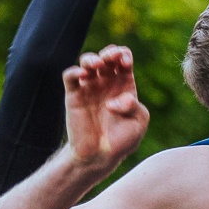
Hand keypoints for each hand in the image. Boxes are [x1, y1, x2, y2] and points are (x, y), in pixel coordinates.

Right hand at [62, 46, 147, 176]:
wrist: (100, 156)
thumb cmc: (122, 140)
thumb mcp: (139, 122)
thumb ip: (134, 106)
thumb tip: (113, 101)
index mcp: (123, 84)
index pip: (123, 60)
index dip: (124, 56)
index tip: (125, 64)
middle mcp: (106, 83)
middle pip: (106, 56)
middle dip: (110, 52)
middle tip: (112, 57)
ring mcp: (89, 88)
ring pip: (87, 61)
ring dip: (92, 58)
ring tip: (96, 64)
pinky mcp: (73, 95)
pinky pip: (70, 76)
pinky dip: (74, 71)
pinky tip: (82, 75)